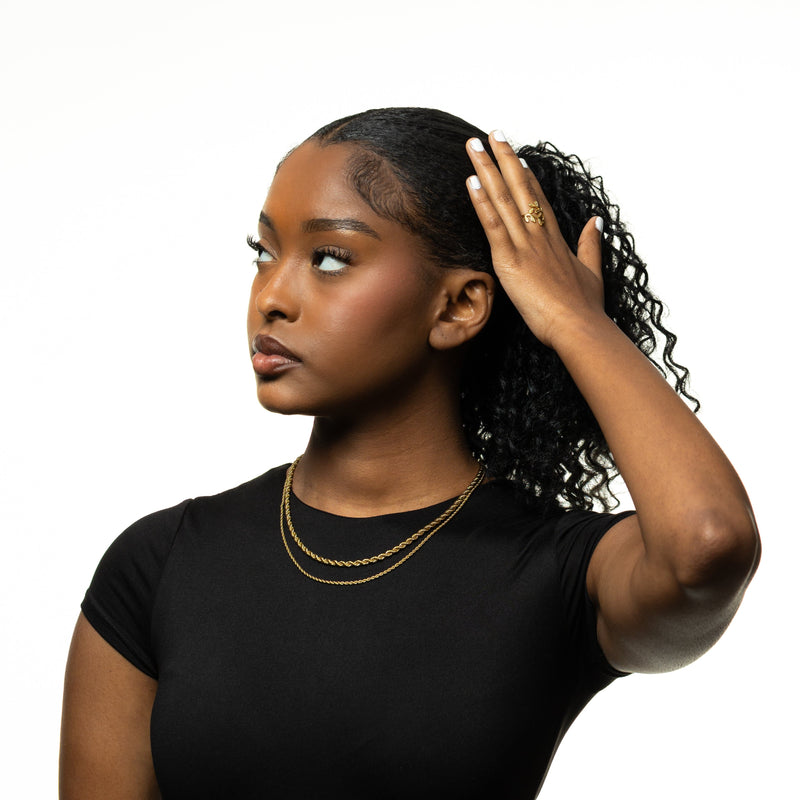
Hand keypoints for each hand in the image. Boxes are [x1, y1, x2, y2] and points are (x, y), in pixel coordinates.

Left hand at [465, 131, 605, 349]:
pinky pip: (493, 224)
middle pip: (520, 189)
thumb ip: (590, 244)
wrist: (579, 326)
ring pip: (504, 199)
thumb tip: (595, 221)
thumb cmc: (585, 308)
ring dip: (487, 170)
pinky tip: (471, 181)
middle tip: (492, 134)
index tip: (515, 157)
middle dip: (504, 160)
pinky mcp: (511, 260)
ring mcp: (525, 245)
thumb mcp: (592, 272)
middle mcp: (540, 235)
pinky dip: (482, 202)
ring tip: (474, 146)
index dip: (525, 176)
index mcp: (556, 239)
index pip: (537, 200)